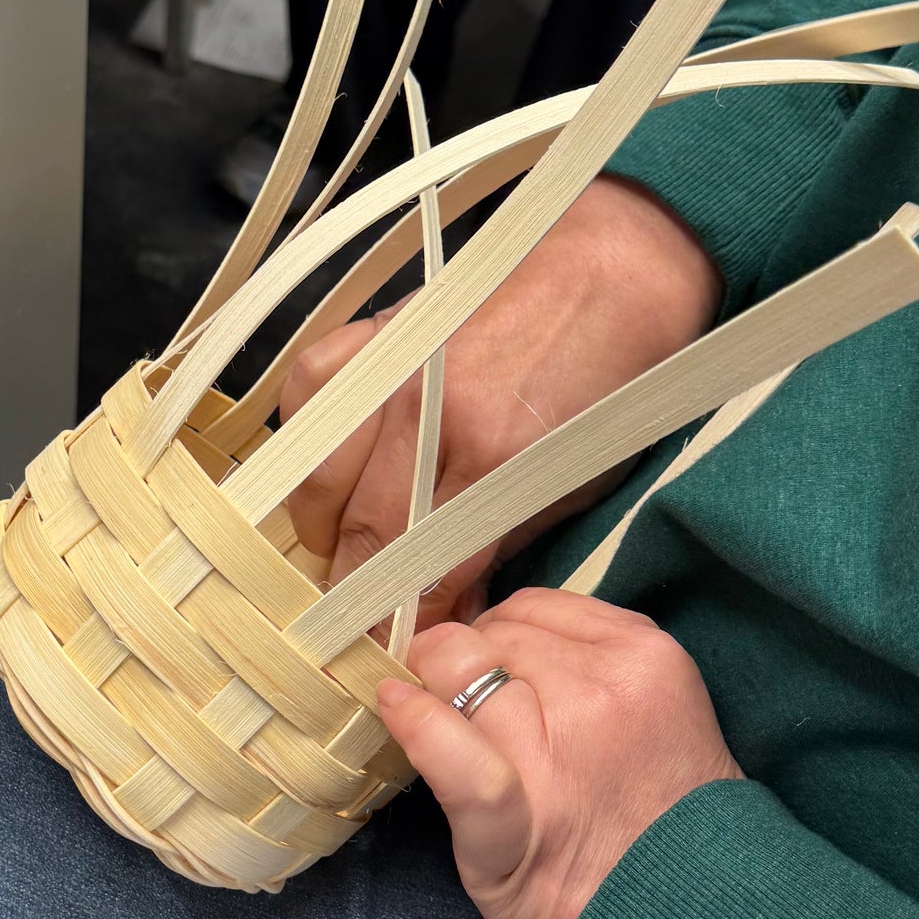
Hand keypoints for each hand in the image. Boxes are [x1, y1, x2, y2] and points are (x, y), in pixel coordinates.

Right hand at [279, 177, 719, 629]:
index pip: (421, 569)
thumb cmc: (608, 381)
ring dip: (323, 526)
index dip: (401, 622)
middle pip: (359, 533)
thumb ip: (496, 547)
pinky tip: (329, 464)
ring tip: (344, 546)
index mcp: (494, 453)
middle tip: (359, 616)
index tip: (390, 649)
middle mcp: (427, 410)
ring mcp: (390, 365)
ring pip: (314, 477)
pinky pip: (305, 400)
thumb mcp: (571, 482)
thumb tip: (445, 612)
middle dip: (355, 589)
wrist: (614, 269)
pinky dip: (304, 444)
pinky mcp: (369, 330)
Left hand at [377, 590, 741, 918]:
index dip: (499, 635)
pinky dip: (413, 724)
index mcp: (647, 658)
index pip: (537, 607)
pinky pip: (449, 749)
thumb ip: (593, 669)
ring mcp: (558, 752)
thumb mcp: (659, 718)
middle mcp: (605, 692)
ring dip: (436, 690)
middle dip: (467, 663)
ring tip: (434, 721)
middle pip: (493, 634)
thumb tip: (496, 639)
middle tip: (469, 712)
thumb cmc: (663, 830)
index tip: (489, 668)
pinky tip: (395, 712)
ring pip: (461, 670)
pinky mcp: (513, 818)